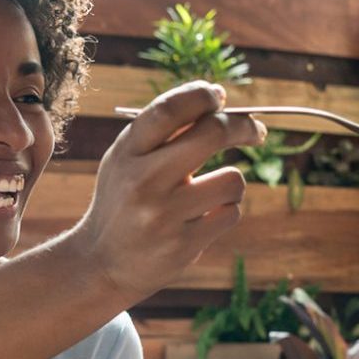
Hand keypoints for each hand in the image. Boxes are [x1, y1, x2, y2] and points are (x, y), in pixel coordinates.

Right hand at [69, 82, 260, 300]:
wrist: (102, 263)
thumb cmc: (124, 201)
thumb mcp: (127, 160)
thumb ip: (163, 133)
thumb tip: (217, 103)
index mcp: (127, 152)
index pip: (170, 109)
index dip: (202, 95)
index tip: (219, 96)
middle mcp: (143, 180)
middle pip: (212, 134)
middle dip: (243, 127)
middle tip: (255, 131)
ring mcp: (163, 215)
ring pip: (232, 179)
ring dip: (231, 183)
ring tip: (210, 194)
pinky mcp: (182, 245)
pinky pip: (230, 213)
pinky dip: (225, 213)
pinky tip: (201, 221)